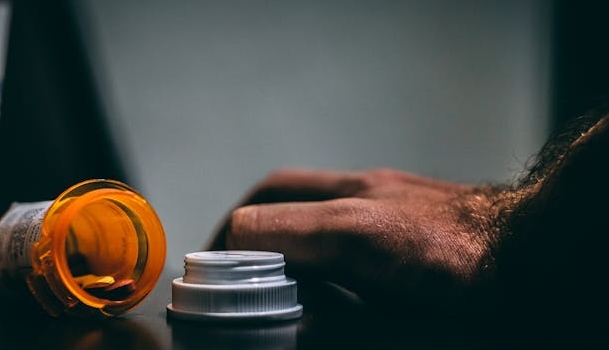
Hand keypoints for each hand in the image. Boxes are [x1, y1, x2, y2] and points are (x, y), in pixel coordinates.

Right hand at [206, 168, 500, 315]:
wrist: (556, 243)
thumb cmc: (494, 297)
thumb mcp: (415, 335)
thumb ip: (346, 331)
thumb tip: (295, 329)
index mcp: (356, 234)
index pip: (254, 229)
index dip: (223, 262)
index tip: (213, 291)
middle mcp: (361, 196)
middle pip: (269, 193)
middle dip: (237, 229)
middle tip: (225, 267)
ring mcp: (382, 184)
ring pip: (300, 187)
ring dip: (272, 219)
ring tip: (267, 262)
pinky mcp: (401, 186)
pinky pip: (332, 191)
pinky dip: (307, 216)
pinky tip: (320, 252)